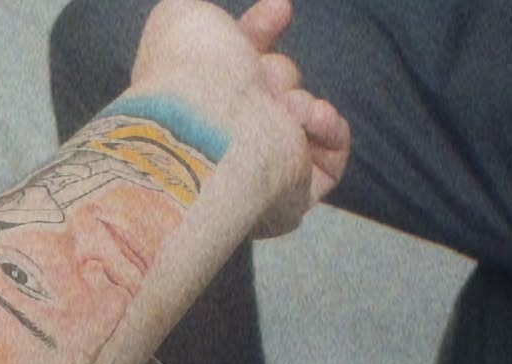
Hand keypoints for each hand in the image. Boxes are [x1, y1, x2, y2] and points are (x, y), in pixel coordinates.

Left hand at [131, 0, 349, 235]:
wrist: (208, 119)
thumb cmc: (186, 72)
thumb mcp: (181, 21)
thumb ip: (203, 24)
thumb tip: (231, 40)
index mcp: (195, 109)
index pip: (235, 69)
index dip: (258, 35)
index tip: (279, 13)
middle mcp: (225, 142)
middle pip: (273, 86)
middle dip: (275, 71)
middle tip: (259, 78)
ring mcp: (256, 172)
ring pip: (299, 115)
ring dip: (295, 100)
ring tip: (278, 105)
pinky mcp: (291, 197)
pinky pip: (330, 161)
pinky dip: (328, 130)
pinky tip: (310, 117)